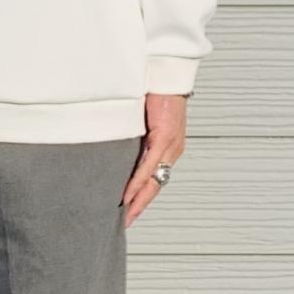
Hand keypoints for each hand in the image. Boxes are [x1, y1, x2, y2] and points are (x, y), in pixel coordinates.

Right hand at [121, 93, 187, 227]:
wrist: (168, 72)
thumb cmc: (156, 91)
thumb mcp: (145, 119)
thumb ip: (137, 136)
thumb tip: (120, 147)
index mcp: (169, 147)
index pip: (156, 178)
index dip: (143, 197)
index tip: (131, 211)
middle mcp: (172, 150)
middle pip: (156, 185)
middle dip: (140, 205)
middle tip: (126, 222)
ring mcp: (170, 145)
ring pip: (153, 180)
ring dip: (138, 199)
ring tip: (125, 215)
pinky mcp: (164, 137)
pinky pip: (148, 165)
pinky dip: (137, 182)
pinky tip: (127, 194)